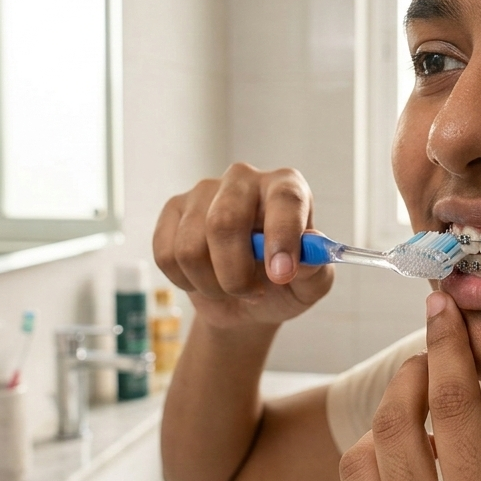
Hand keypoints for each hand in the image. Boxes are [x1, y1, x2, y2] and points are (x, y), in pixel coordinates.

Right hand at [153, 163, 333, 328]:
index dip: (282, 237)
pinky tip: (204, 279)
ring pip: (191, 247)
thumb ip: (314, 271)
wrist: (245, 301)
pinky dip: (186, 282)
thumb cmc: (283, 285)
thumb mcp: (309, 286)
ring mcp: (203, 191)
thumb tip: (303, 259)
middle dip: (234, 273)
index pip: (284, 199)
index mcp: (286, 188)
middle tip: (251, 294)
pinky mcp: (173, 210)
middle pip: (224, 222)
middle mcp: (244, 179)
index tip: (280, 274)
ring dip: (211, 285)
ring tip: (229, 289)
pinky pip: (166, 254)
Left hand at [326, 292, 480, 480]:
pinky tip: (400, 478)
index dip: (446, 347)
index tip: (441, 304)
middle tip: (431, 361)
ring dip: (384, 426)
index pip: (454, 408)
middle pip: (393, 425)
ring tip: (421, 424)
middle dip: (409, 377)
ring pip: (357, 460)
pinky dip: (361, 475)